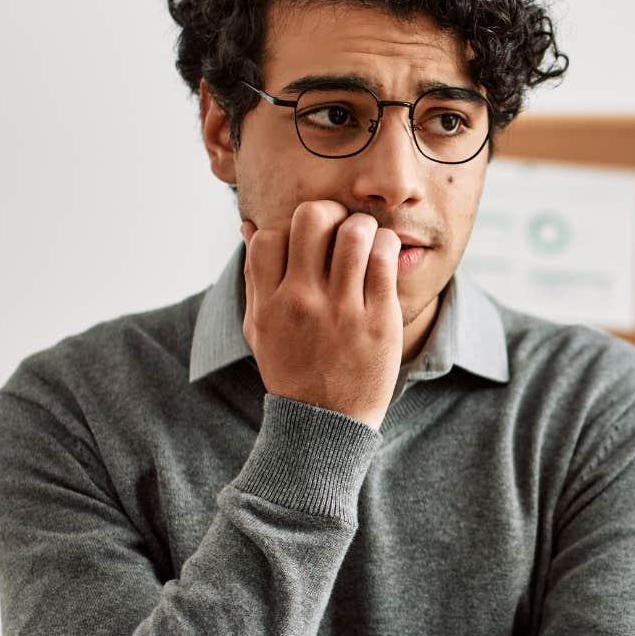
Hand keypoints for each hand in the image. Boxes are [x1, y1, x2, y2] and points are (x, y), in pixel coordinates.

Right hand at [241, 201, 402, 429]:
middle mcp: (302, 302)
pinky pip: (384, 258)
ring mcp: (342, 310)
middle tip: (338, 227)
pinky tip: (382, 253)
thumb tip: (248, 226)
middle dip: (328, 212)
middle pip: (311, 219)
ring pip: (354, 232)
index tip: (304, 242)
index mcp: (269, 304)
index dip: (287, 228)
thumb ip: (254, 277)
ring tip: (364, 239)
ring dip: (362, 225)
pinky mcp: (379, 319)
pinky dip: (386, 243)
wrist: (327, 423)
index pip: (269, 235)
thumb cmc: (293, 371)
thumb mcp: (259, 328)